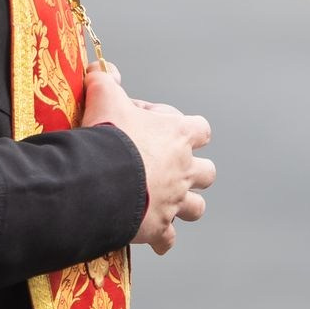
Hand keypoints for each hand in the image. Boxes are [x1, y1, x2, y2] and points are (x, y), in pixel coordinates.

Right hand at [80, 69, 214, 254]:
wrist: (102, 179)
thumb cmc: (110, 136)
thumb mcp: (105, 98)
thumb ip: (105, 81)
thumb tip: (102, 69)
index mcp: (178, 136)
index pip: (201, 130)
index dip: (184, 129)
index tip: (155, 128)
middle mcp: (184, 169)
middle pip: (207, 172)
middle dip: (193, 172)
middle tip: (166, 168)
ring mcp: (175, 200)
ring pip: (197, 208)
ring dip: (184, 206)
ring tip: (165, 203)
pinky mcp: (160, 226)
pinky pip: (169, 238)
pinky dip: (162, 239)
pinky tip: (152, 238)